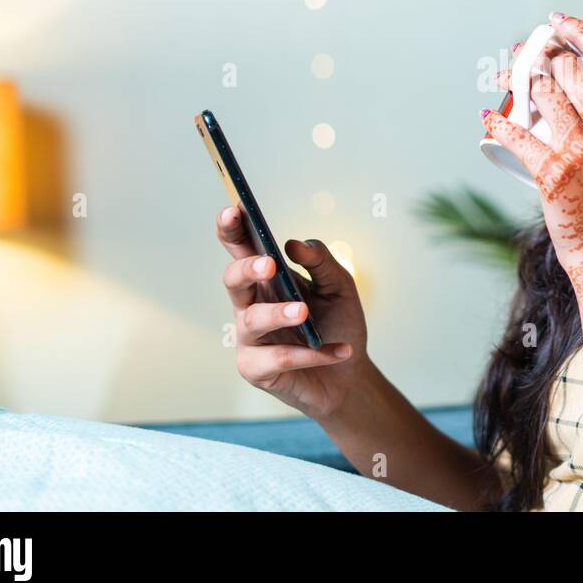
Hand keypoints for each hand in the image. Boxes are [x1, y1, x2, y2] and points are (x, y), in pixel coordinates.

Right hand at [215, 205, 368, 419]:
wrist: (351, 374)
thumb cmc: (338, 324)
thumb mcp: (340, 287)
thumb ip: (321, 261)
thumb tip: (294, 244)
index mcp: (267, 278)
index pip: (241, 248)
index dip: (232, 228)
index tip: (235, 208)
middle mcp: (251, 304)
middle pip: (233, 279)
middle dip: (246, 269)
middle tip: (270, 265)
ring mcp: (250, 338)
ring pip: (251, 320)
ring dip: (278, 313)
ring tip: (304, 312)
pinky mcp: (256, 369)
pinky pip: (277, 358)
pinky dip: (311, 354)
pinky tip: (340, 351)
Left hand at [483, 14, 582, 339]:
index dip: (580, 33)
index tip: (558, 22)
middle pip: (570, 71)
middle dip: (543, 58)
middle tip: (526, 57)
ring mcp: (581, 150)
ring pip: (544, 92)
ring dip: (522, 82)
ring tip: (509, 81)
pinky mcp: (552, 173)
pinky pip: (517, 134)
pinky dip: (498, 124)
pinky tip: (489, 118)